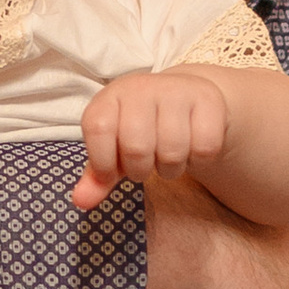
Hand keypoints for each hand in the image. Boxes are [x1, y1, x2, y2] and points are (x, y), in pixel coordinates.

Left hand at [74, 69, 231, 208]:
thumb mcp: (114, 149)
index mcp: (111, 96)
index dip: (103, 161)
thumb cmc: (142, 129)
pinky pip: (204, 148)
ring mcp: (177, 90)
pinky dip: (198, 161)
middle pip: (136, 147)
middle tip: (146, 165)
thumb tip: (80, 201)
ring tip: (168, 157)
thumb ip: (98, 176)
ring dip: (171, 169)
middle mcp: (142, 87)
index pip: (98, 128)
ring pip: (173, 151)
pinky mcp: (208, 99)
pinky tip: (191, 148)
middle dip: (141, 170)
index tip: (111, 172)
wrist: (186, 99)